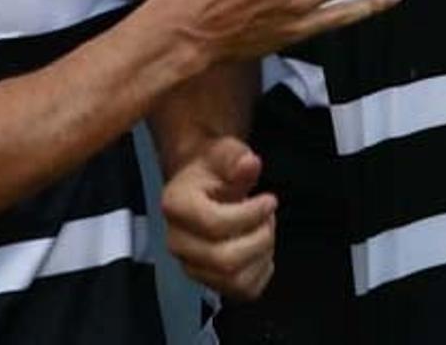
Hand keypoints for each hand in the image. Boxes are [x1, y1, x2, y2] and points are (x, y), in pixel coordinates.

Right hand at [161, 137, 275, 299]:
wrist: (201, 184)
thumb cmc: (213, 168)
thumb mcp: (225, 153)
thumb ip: (236, 160)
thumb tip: (248, 163)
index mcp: (176, 206)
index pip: (214, 224)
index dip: (250, 214)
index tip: (270, 199)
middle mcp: (178, 241)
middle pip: (224, 260)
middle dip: (259, 238)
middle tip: (269, 218)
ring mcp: (192, 265)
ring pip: (234, 281)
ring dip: (261, 255)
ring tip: (264, 230)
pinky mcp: (209, 281)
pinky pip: (243, 291)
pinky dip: (261, 272)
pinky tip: (260, 248)